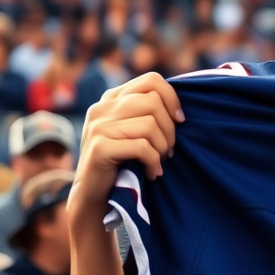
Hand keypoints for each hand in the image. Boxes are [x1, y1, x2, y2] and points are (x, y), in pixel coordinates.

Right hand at [70, 72, 183, 214]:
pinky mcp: (100, 148)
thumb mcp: (132, 131)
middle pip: (153, 102)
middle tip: (169, 150)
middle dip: (170, 129)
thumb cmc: (121, 162)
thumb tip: (181, 111)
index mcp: (111, 98)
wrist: (92, 194)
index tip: (180, 120)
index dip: (172, 98)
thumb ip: (147, 113)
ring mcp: (98, 126)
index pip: (151, 80)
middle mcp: (102, 107)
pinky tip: (152, 172)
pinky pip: (141, 147)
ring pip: (149, 124)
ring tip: (159, 162)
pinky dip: (153, 161)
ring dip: (163, 147)